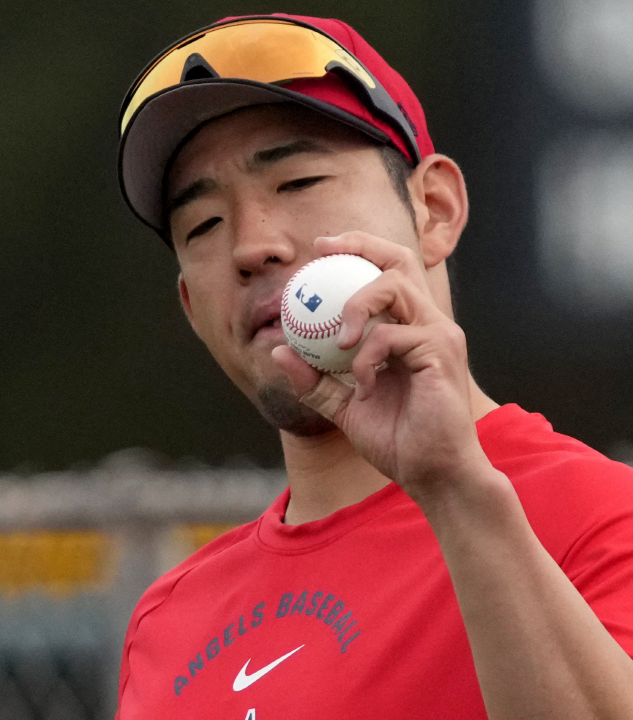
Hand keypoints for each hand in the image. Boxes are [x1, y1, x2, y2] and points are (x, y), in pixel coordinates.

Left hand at [272, 231, 492, 503]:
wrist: (433, 474)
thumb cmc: (398, 442)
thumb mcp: (344, 408)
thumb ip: (314, 380)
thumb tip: (278, 351)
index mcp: (411, 329)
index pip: (388, 272)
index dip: (357, 250)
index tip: (320, 250)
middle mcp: (429, 322)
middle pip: (399, 259)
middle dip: (360, 245)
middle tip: (322, 253)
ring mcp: (440, 334)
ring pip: (394, 287)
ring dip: (357, 306)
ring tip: (339, 341)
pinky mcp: (442, 351)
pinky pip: (391, 336)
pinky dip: (367, 359)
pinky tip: (363, 387)